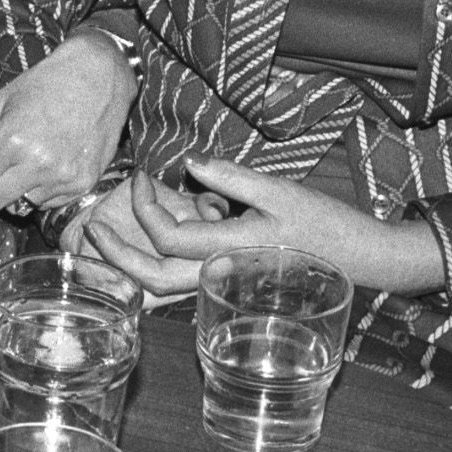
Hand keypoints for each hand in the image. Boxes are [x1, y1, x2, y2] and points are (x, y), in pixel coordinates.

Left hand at [0, 34, 133, 215]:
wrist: (98, 76)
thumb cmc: (42, 86)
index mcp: (12, 140)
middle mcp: (39, 164)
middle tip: (7, 157)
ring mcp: (64, 177)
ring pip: (19, 207)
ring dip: (19, 187)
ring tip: (33, 156)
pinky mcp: (83, 185)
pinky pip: (46, 205)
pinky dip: (43, 190)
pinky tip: (53, 161)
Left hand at [75, 156, 446, 298]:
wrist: (361, 261)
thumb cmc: (326, 225)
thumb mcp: (280, 191)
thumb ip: (231, 177)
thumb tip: (189, 164)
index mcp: (232, 251)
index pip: (168, 238)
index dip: (144, 207)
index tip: (141, 176)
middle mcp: (221, 275)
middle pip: (153, 281)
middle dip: (115, 257)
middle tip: (89, 228)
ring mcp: (224, 283)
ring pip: (164, 287)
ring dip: (131, 265)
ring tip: (109, 235)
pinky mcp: (229, 279)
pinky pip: (183, 279)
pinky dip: (159, 264)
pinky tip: (158, 236)